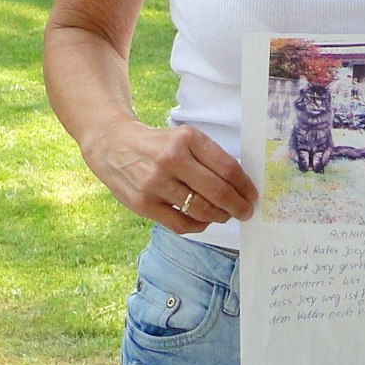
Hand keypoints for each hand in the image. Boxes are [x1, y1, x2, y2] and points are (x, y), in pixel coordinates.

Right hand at [81, 119, 256, 234]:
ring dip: (219, 216)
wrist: (112, 145)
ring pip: (200, 210)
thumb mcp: (184, 138)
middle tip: (246, 212)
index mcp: (187, 139)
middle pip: (217, 191)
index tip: (252, 196)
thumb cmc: (157, 144)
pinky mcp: (143, 205)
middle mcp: (171, 160)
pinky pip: (181, 224)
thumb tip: (239, 187)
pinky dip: (198, 226)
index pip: (227, 168)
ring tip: (224, 215)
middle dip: (237, 206)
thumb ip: (209, 158)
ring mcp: (155, 184)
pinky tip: (202, 220)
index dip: (245, 186)